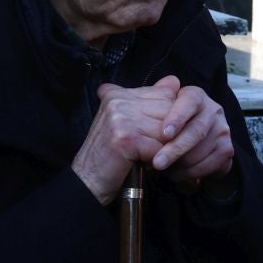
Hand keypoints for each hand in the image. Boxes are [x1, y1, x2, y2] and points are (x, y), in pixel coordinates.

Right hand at [70, 76, 235, 202]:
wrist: (87, 182)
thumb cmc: (111, 154)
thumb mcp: (128, 122)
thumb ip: (150, 100)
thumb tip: (174, 80)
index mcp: (117, 94)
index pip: (165, 93)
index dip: (170, 116)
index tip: (159, 132)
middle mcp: (117, 101)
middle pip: (169, 110)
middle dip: (170, 133)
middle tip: (156, 148)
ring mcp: (120, 118)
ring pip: (168, 129)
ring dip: (166, 148)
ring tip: (150, 155)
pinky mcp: (126, 138)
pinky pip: (161, 147)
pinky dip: (160, 160)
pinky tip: (147, 165)